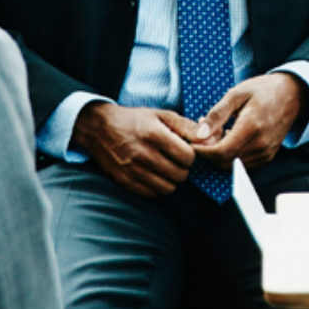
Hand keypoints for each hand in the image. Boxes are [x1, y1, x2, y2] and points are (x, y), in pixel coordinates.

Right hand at [72, 103, 202, 196]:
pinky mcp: (126, 181)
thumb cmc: (134, 120)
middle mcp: (143, 154)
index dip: (190, 154)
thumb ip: (187, 127)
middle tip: (175, 160)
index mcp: (154, 134)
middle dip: (182, 168)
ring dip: (171, 179)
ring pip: (168, 187)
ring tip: (165, 167)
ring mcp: (133, 170)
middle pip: (180, 175)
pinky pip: (152, 194)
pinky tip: (153, 174)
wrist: (99, 128)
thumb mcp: (161, 115)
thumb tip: (209, 139)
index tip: (184, 150)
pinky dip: (157, 186)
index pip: (188, 157)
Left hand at [193, 73, 307, 168]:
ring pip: (233, 165)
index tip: (194, 142)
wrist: (292, 94)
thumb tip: (200, 134)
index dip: (203, 151)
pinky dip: (232, 155)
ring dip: (220, 154)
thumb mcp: (236, 94)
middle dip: (210, 152)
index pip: (222, 152)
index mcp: (252, 127)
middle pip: (225, 162)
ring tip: (218, 134)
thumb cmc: (263, 90)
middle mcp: (261, 144)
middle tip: (205, 135)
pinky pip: (244, 163)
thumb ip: (217, 115)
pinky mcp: (268, 155)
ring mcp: (266, 152)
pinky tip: (230, 138)